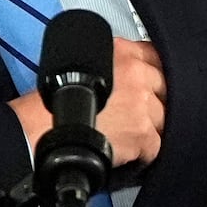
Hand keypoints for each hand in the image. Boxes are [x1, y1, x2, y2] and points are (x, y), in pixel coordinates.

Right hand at [8, 37, 165, 166]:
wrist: (40, 129)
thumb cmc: (51, 103)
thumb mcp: (81, 63)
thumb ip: (111, 64)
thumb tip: (128, 76)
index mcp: (121, 52)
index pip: (156, 56)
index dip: (156, 74)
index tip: (156, 84)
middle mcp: (135, 73)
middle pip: (166, 88)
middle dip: (157, 102)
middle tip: (141, 114)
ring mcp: (141, 103)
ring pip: (165, 119)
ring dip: (150, 129)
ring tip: (131, 136)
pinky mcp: (141, 133)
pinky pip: (156, 146)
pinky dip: (143, 154)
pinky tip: (126, 152)